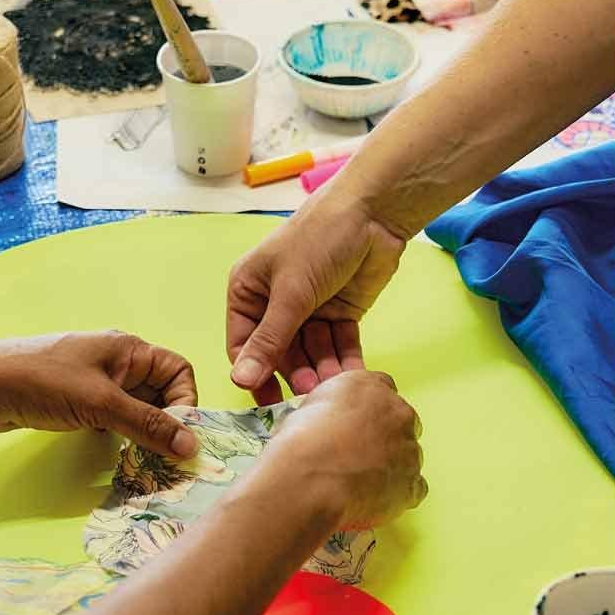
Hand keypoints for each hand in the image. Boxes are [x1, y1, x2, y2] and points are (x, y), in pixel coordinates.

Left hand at [0, 331, 201, 458]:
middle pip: (159, 392)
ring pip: (135, 408)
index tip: (178, 434)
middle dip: (167, 422)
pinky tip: (119, 453)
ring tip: (148, 460)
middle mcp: (116, 362)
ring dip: (144, 432)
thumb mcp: (102, 404)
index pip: (177, 371)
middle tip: (168, 457)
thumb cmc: (43, 382)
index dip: (185, 401)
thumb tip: (190, 446)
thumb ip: (147, 425)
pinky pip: (112, 418)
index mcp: (128, 350)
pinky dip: (120, 434)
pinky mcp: (78, 402)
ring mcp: (95, 382)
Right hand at [224, 194, 408, 403]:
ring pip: (312, 352)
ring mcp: (309, 310)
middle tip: (314, 395)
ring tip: (336, 388)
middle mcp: (274, 304)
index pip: (244, 344)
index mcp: (248, 293)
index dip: (256, 372)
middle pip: (281, 353)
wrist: (374, 212)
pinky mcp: (339, 313)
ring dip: (323, 370)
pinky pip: (338, 344)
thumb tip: (240, 380)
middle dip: (298, 373)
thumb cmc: (319, 239)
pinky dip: (345, 360)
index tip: (270, 402)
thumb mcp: (290, 292)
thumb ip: (269, 340)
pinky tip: (354, 377)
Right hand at [264, 369, 428, 529]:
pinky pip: (413, 488)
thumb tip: (334, 415)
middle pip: (400, 421)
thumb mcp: (308, 401)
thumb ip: (334, 401)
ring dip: (389, 463)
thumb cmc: (301, 440)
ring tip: (356, 478)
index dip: (364, 407)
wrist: (308, 481)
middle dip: (383, 433)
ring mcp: (410, 453)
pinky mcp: (412, 487)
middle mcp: (399, 415)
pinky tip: (371, 495)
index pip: (380, 389)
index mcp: (372, 388)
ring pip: (407, 455)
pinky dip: (396, 491)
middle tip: (353, 451)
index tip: (351, 421)